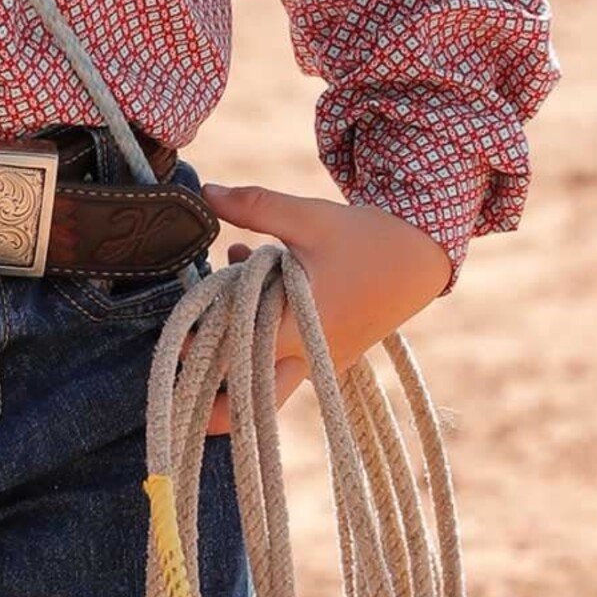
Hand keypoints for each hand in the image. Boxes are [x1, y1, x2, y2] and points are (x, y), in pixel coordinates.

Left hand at [197, 182, 452, 435]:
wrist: (418, 258)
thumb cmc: (363, 239)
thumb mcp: (308, 218)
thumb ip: (255, 207)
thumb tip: (207, 193)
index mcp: (297, 331)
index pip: (234, 360)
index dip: (198, 349)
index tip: (178, 329)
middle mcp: (308, 359)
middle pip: (251, 403)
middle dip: (213, 395)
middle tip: (184, 360)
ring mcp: (322, 364)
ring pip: (267, 380)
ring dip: (238, 346)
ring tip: (222, 289)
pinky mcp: (330, 356)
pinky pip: (287, 357)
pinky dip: (263, 329)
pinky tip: (248, 268)